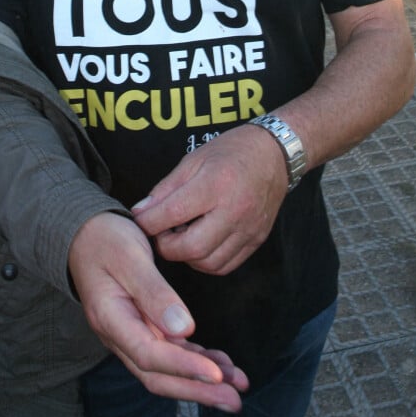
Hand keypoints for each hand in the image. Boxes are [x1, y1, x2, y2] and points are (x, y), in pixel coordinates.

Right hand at [68, 212, 248, 410]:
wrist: (86, 235)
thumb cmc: (106, 241)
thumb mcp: (130, 258)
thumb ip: (154, 293)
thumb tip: (184, 330)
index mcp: (111, 319)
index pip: (149, 355)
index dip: (184, 368)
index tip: (216, 375)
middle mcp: (121, 335)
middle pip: (158, 375)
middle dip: (197, 390)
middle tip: (234, 401)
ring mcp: (132, 334)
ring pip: (168, 369)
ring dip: (202, 380)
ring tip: (237, 384)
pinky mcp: (144, 328)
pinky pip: (172, 352)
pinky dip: (197, 360)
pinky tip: (221, 364)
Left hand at [132, 124, 287, 274]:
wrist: (275, 155)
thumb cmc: (232, 152)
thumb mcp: (193, 160)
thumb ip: (166, 189)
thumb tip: (140, 212)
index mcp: (215, 184)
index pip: (172, 214)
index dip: (147, 223)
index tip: (140, 220)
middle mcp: (235, 210)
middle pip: (191, 248)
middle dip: (166, 246)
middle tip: (161, 233)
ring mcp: (248, 229)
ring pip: (208, 263)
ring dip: (186, 256)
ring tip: (182, 237)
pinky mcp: (256, 239)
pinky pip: (226, 265)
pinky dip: (206, 261)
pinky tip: (201, 244)